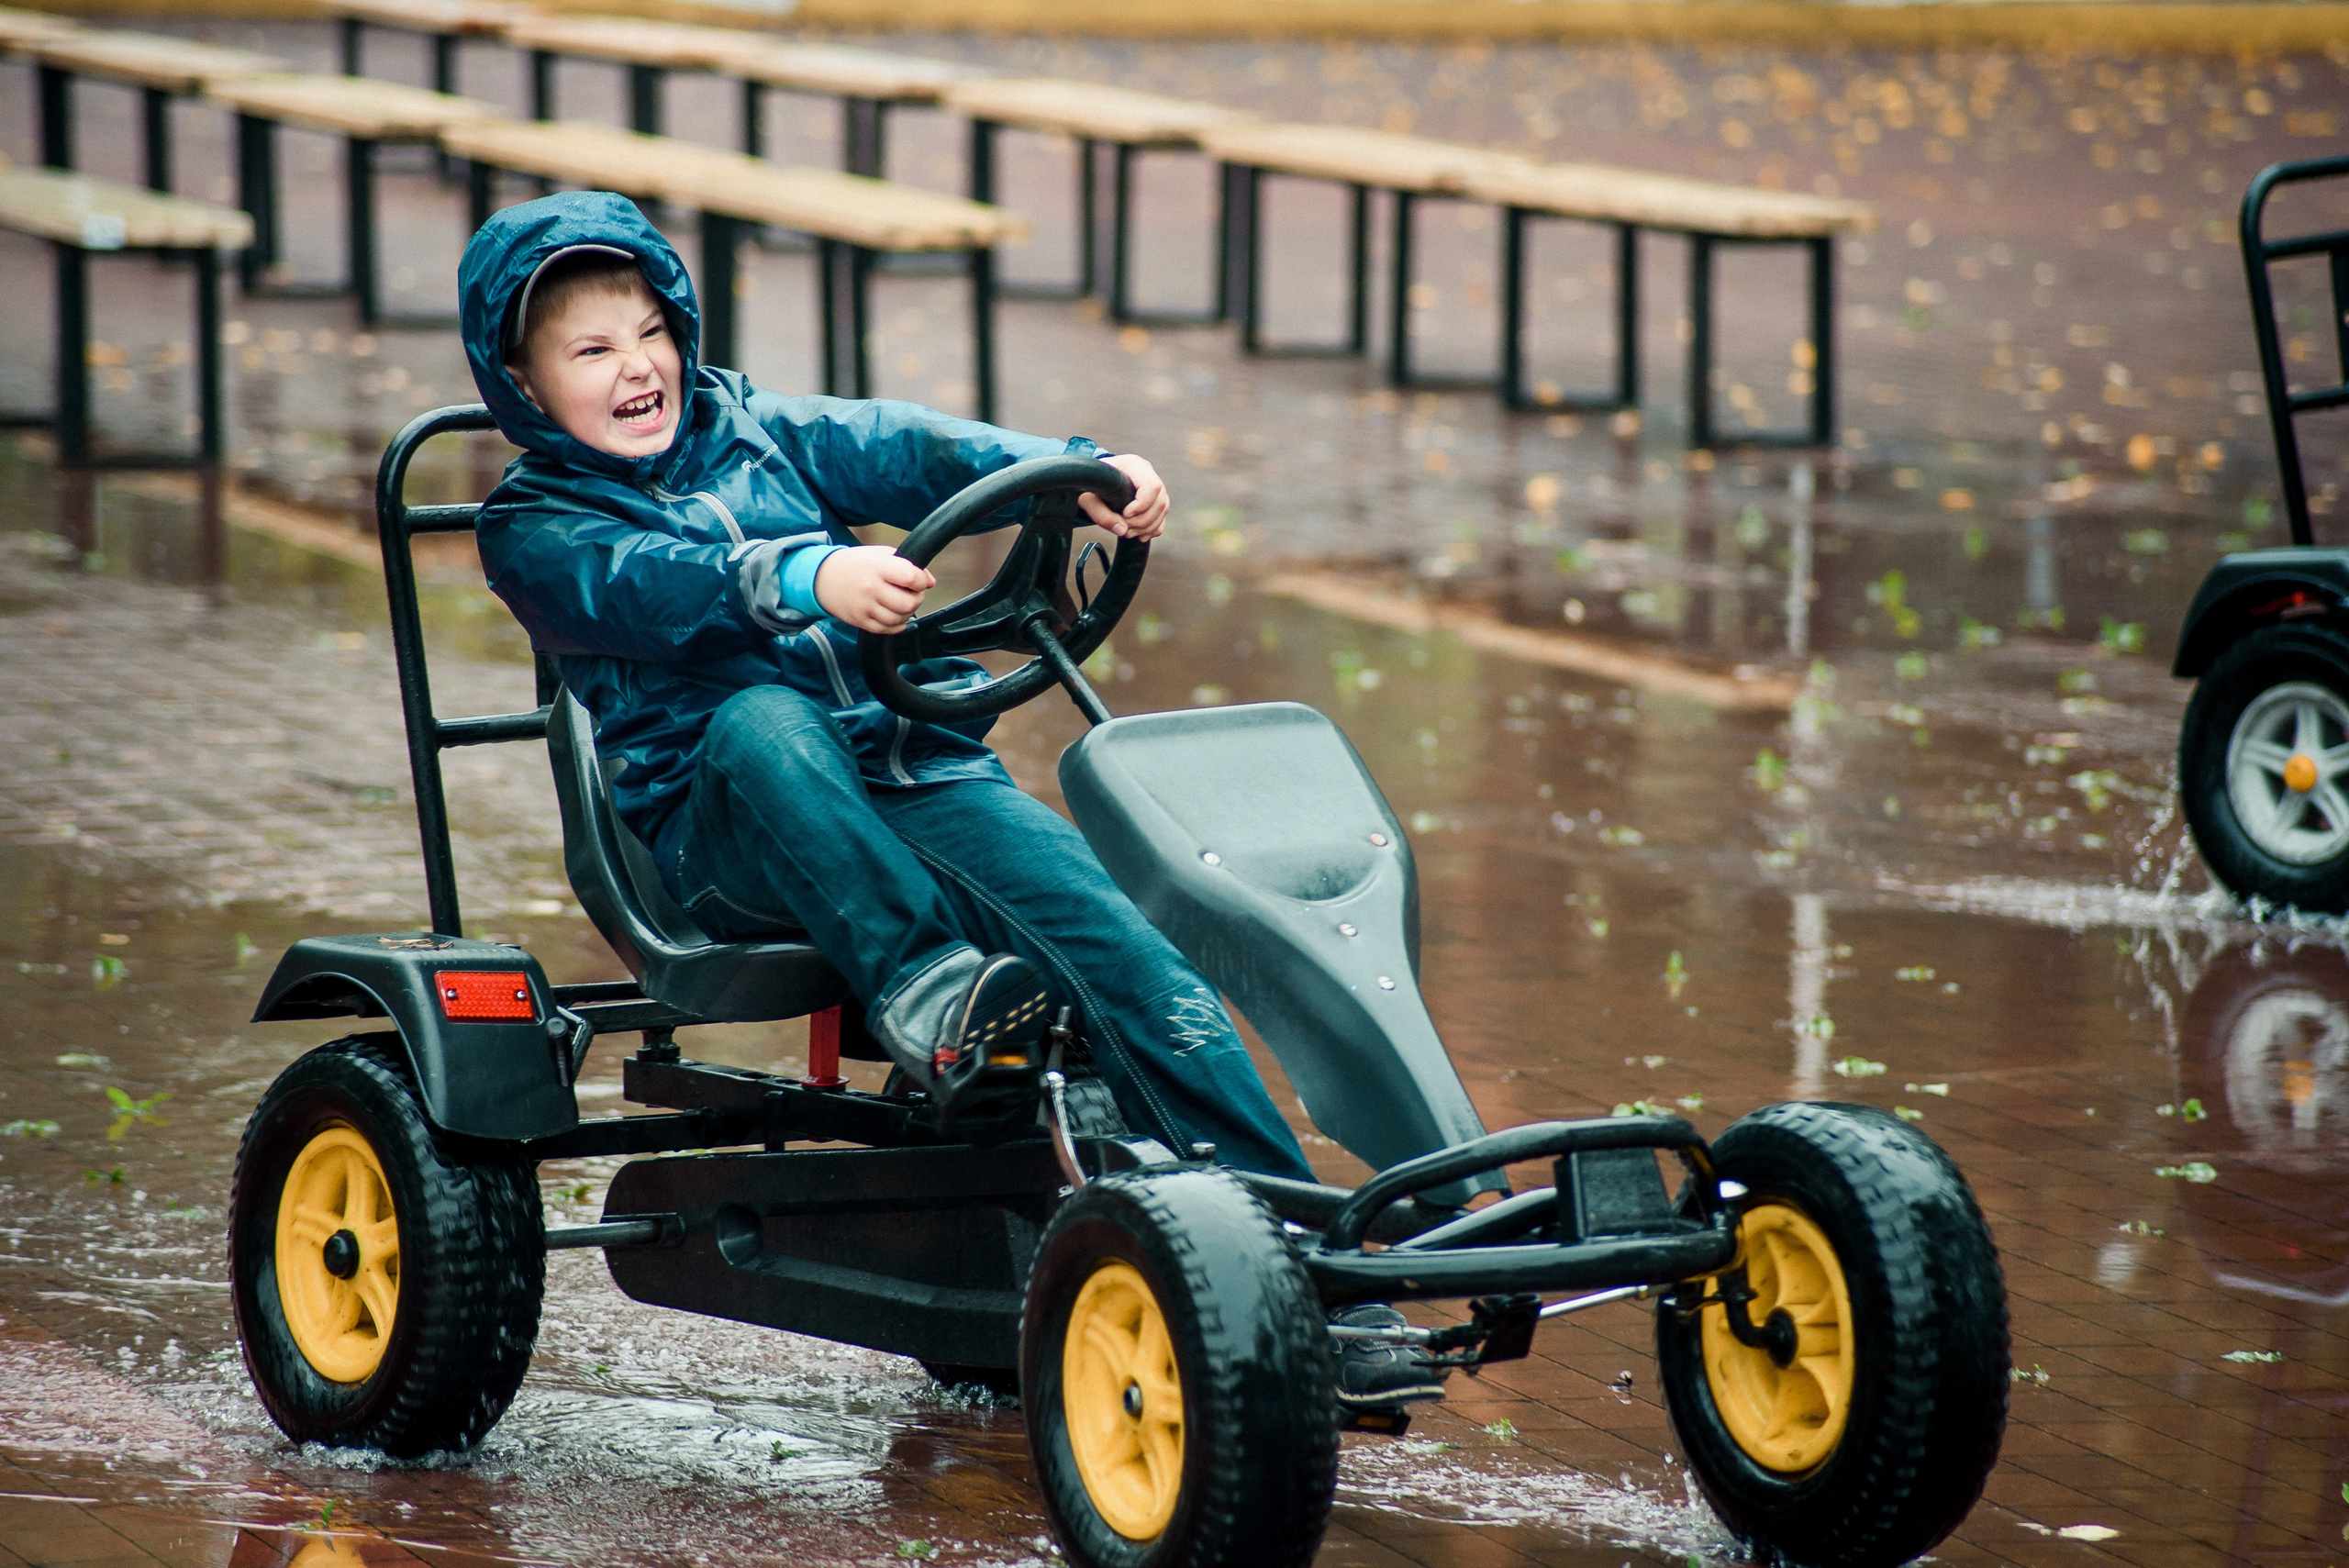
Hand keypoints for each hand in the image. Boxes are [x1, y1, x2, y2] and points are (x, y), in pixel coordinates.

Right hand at [815, 544, 934, 633]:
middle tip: (911, 593)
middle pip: (909, 603)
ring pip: (899, 619)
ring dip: (907, 613)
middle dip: (917, 599)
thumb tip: (930, 581)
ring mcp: (864, 607)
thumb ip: (906, 564)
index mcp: (878, 567)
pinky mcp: (860, 621)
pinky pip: (886, 629)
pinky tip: (894, 615)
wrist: (822, 577)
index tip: (919, 580)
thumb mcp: (880, 554)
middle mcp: (871, 588)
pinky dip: (897, 625)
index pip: (912, 578)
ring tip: (902, 603)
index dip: (922, 581)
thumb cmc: (857, 564)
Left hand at [1079, 453, 1168, 541]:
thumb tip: (1122, 530)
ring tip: (1127, 532)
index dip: (1142, 505)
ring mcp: (1154, 487)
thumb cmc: (1088, 485)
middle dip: (1142, 521)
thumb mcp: (1087, 498)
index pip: (1152, 486)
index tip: (1125, 514)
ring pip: (1163, 510)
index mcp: (1133, 465)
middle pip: (1160, 501)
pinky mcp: (1154, 500)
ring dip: (1147, 527)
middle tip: (1124, 527)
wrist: (1091, 483)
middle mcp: (1147, 473)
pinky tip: (1137, 533)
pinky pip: (1162, 518)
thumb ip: (1100, 513)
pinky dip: (1152, 530)